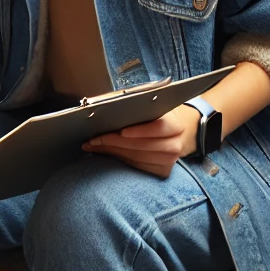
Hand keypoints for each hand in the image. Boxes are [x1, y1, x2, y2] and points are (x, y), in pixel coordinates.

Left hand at [83, 104, 199, 177]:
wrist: (174, 131)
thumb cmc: (156, 112)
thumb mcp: (148, 101)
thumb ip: (129, 98)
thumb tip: (99, 103)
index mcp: (175, 123)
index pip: (159, 128)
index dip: (140, 131)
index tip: (120, 131)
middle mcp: (176, 144)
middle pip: (143, 146)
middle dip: (115, 142)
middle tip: (94, 139)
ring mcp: (170, 161)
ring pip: (138, 159)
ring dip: (113, 152)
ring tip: (94, 146)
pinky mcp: (162, 172)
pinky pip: (137, 168)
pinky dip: (120, 160)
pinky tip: (106, 153)